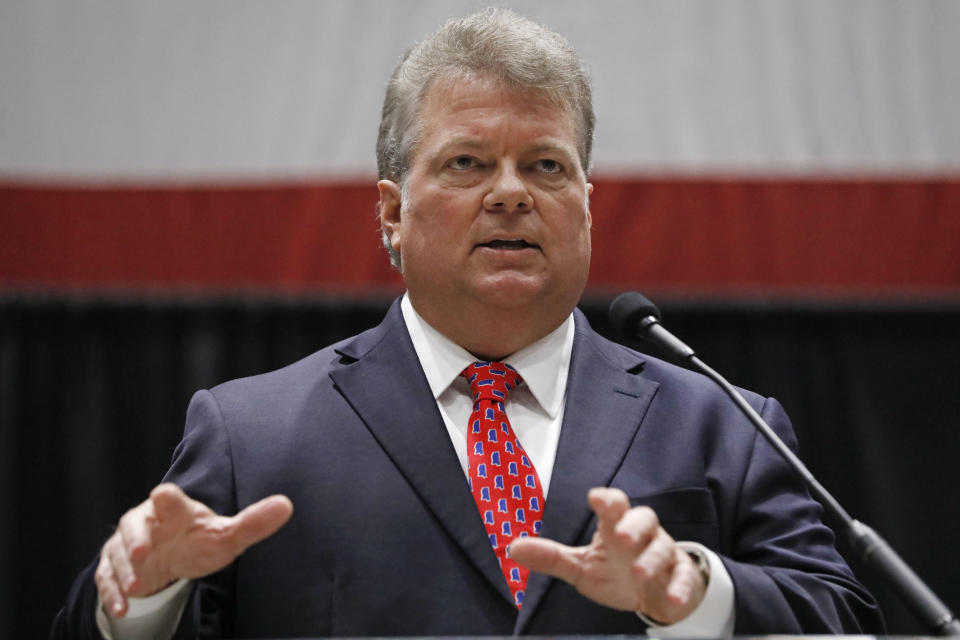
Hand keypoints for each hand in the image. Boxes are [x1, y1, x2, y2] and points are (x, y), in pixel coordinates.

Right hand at [95, 482, 292, 617]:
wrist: (171, 558)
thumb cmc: (199, 540)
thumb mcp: (227, 535)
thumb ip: (254, 522)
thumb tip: (287, 506)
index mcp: (174, 510)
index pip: (169, 499)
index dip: (166, 498)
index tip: (163, 496)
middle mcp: (146, 523)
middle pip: (134, 524)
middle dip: (136, 538)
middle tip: (144, 553)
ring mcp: (126, 546)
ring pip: (118, 553)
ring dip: (126, 569)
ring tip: (137, 586)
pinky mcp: (113, 568)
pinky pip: (107, 579)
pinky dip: (113, 594)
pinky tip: (123, 609)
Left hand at [509, 487, 705, 623]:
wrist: (657, 595)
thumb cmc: (618, 572)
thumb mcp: (582, 566)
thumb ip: (552, 557)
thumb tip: (514, 547)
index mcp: (617, 527)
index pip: (614, 505)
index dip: (607, 500)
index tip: (595, 498)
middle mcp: (643, 536)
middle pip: (644, 519)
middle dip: (633, 526)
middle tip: (620, 536)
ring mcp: (665, 555)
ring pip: (663, 549)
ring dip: (652, 560)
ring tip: (639, 573)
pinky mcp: (681, 577)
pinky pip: (684, 578)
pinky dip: (679, 588)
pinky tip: (671, 599)